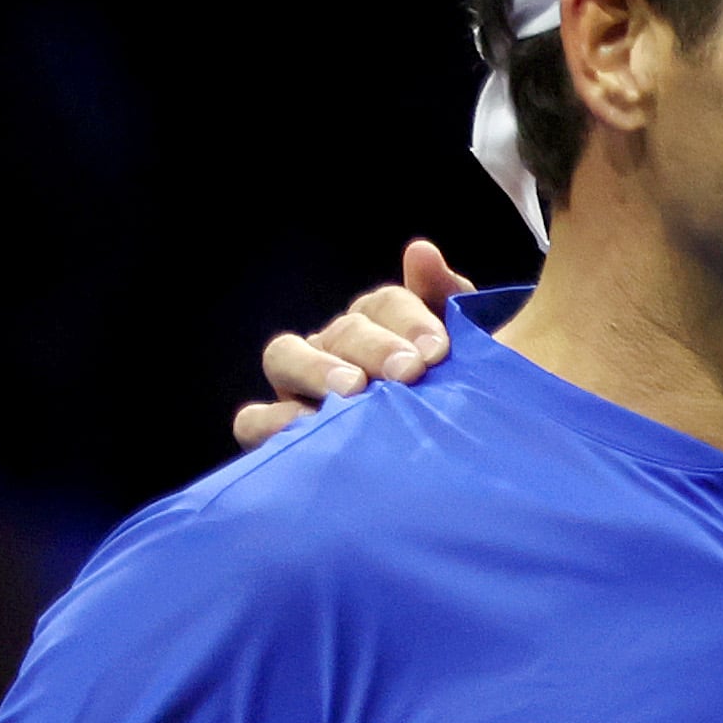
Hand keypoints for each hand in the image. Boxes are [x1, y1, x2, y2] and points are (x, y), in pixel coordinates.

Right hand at [234, 239, 476, 449]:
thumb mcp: (466, 355)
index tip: (438, 350)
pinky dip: (273, 421)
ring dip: (317, 369)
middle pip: (343, 330)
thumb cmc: (458, 404)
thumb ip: (447, 300)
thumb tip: (419, 251)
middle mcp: (336, 348)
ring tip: (352, 390)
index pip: (385, 304)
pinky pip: (255, 420)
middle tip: (407, 372)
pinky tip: (309, 427)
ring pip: (285, 356)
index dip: (410, 319)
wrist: (452, 471)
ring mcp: (301, 387)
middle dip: (375, 347)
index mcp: (381, 325)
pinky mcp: (278, 432)